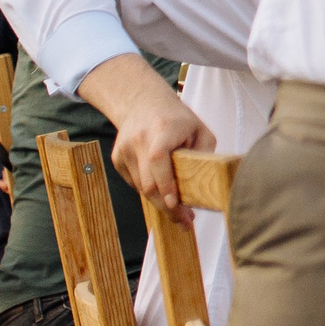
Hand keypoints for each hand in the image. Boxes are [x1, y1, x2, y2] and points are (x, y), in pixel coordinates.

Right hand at [111, 89, 217, 221]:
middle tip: (184, 222)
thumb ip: (204, 153)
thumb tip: (207, 182)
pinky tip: (163, 191)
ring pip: (141, 187)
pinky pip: (135, 183)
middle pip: (148, 183)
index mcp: (161, 130)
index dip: (166, 185)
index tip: (177, 205)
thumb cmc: (177, 119)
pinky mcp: (117, 159)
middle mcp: (139, 140)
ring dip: (159, 203)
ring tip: (179, 214)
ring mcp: (124, 150)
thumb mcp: (200, 129)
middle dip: (167, 207)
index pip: (159, 161)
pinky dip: (150, 190)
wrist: (142, 103)